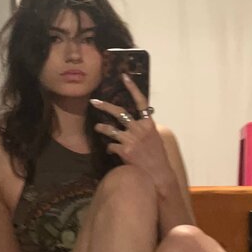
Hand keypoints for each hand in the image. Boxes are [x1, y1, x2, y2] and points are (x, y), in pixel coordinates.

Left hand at [91, 74, 172, 188]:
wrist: (158, 174)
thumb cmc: (157, 156)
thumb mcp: (154, 138)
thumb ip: (144, 128)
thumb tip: (135, 121)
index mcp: (148, 123)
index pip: (140, 101)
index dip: (132, 88)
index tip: (124, 77)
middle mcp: (139, 129)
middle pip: (119, 112)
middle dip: (105, 106)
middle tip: (94, 101)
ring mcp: (131, 139)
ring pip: (110, 129)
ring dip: (101, 128)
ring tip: (97, 127)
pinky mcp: (124, 150)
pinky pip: (111, 146)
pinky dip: (109, 148)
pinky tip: (111, 151)